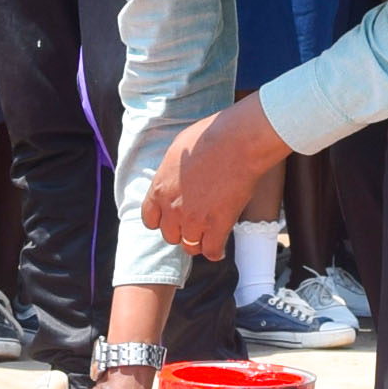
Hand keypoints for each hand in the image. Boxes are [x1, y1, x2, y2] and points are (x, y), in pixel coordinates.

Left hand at [140, 98, 288, 263]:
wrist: (237, 141)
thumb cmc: (210, 137)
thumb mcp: (176, 151)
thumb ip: (170, 173)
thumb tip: (173, 178)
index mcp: (159, 189)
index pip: (150, 219)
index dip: (162, 220)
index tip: (173, 217)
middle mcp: (172, 208)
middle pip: (170, 235)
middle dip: (181, 231)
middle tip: (195, 223)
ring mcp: (194, 220)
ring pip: (190, 246)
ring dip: (199, 241)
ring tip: (208, 234)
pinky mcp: (217, 226)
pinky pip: (211, 251)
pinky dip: (215, 251)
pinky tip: (220, 245)